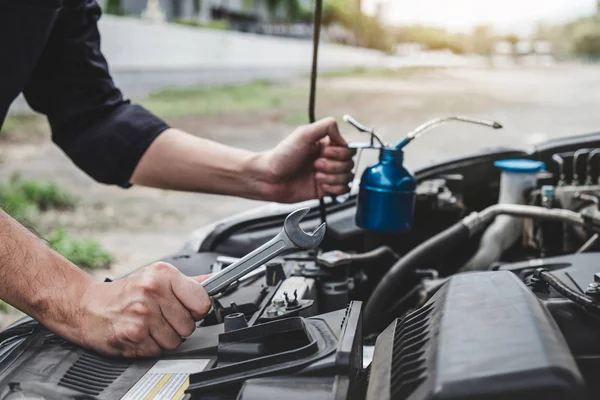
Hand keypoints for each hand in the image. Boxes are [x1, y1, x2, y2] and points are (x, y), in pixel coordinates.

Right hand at [74, 262, 210, 357]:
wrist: (86, 306)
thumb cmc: (124, 293)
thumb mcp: (155, 277)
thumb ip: (187, 282)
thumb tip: (213, 282)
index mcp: (162, 274)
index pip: (202, 301)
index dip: (197, 310)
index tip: (189, 309)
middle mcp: (153, 291)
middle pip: (190, 325)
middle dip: (178, 326)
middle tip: (161, 317)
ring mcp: (142, 314)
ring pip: (176, 341)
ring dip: (164, 338)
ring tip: (149, 325)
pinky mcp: (133, 335)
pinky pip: (158, 351)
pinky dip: (150, 346)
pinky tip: (139, 334)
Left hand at [256, 117, 355, 202]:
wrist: (270, 178)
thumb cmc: (283, 155)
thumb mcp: (304, 133)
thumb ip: (327, 126)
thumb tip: (344, 138)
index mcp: (326, 145)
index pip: (349, 149)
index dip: (339, 153)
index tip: (323, 152)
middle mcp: (328, 159)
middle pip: (350, 164)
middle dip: (333, 166)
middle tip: (315, 165)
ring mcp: (328, 175)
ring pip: (348, 177)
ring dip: (332, 177)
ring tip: (315, 175)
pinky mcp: (325, 190)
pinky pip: (343, 191)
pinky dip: (334, 188)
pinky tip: (320, 185)